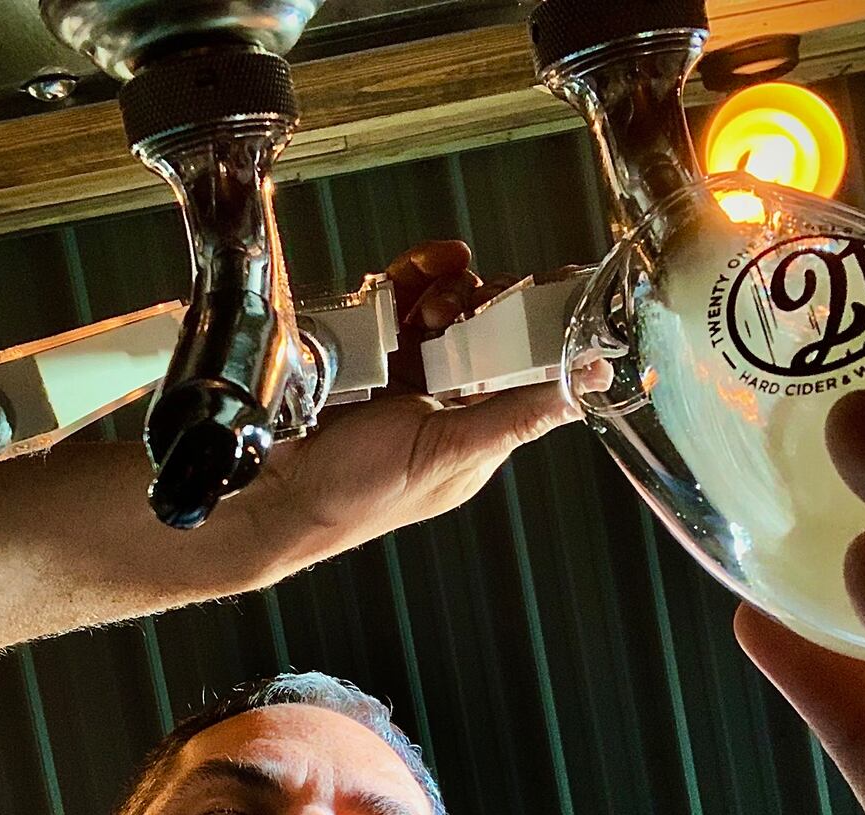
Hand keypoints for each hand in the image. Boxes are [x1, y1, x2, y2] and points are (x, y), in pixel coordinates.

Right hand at [253, 240, 575, 564]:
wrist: (276, 490)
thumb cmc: (361, 493)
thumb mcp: (451, 453)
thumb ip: (519, 414)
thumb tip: (589, 382)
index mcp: (477, 426)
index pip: (526, 364)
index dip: (544, 323)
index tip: (562, 281)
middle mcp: (445, 394)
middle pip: (486, 323)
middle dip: (488, 299)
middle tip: (477, 296)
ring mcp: (404, 367)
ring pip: (443, 303)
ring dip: (448, 286)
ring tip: (437, 297)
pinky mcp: (365, 345)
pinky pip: (395, 296)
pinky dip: (409, 275)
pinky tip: (416, 270)